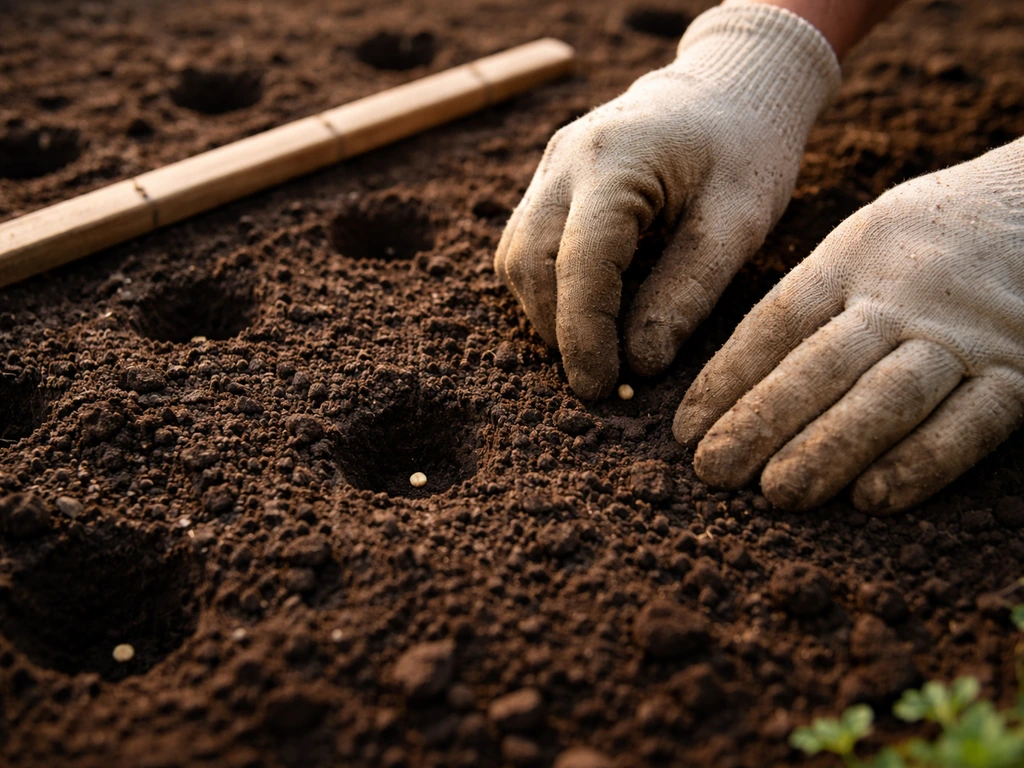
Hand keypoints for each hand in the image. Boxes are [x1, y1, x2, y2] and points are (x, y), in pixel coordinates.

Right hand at [494, 5, 839, 398]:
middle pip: (529, 263)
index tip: (600, 388)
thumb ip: (688, 292)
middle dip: (558, 330)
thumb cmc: (746, 150)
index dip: (584, 334)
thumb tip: (639, 365)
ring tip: (593, 350)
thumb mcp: (739, 222)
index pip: (579, 262)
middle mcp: (564, 161)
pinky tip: (585, 313)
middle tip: (600, 380)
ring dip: (546, 313)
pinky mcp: (549, 182)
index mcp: (614, 161)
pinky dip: (546, 289)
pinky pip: (525, 245)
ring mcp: (549, 168)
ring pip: (516, 258)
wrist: (730, 88)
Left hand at [675, 138, 1023, 513]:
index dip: (727, 378)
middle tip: (713, 472)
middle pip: (823, 363)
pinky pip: (972, 423)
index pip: (776, 321)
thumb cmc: (937, 234)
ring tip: (776, 493)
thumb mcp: (868, 238)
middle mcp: (904, 293)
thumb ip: (813, 298)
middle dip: (762, 421)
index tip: (685, 431)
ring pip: (888, 396)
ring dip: (829, 448)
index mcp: (854, 254)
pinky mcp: (1023, 370)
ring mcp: (965, 333)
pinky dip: (922, 462)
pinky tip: (873, 499)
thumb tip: (733, 382)